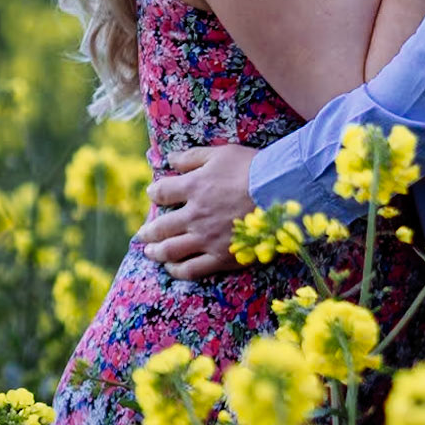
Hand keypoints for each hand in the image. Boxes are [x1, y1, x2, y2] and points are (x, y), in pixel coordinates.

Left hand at [139, 144, 256, 279]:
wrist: (281, 192)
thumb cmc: (253, 168)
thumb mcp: (221, 153)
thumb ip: (193, 157)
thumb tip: (171, 159)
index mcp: (193, 187)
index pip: (162, 192)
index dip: (155, 193)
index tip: (154, 194)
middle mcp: (194, 216)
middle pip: (160, 227)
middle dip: (148, 231)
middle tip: (142, 234)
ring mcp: (206, 239)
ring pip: (171, 251)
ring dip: (156, 252)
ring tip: (150, 252)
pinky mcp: (221, 257)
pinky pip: (191, 269)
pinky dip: (177, 270)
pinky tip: (172, 268)